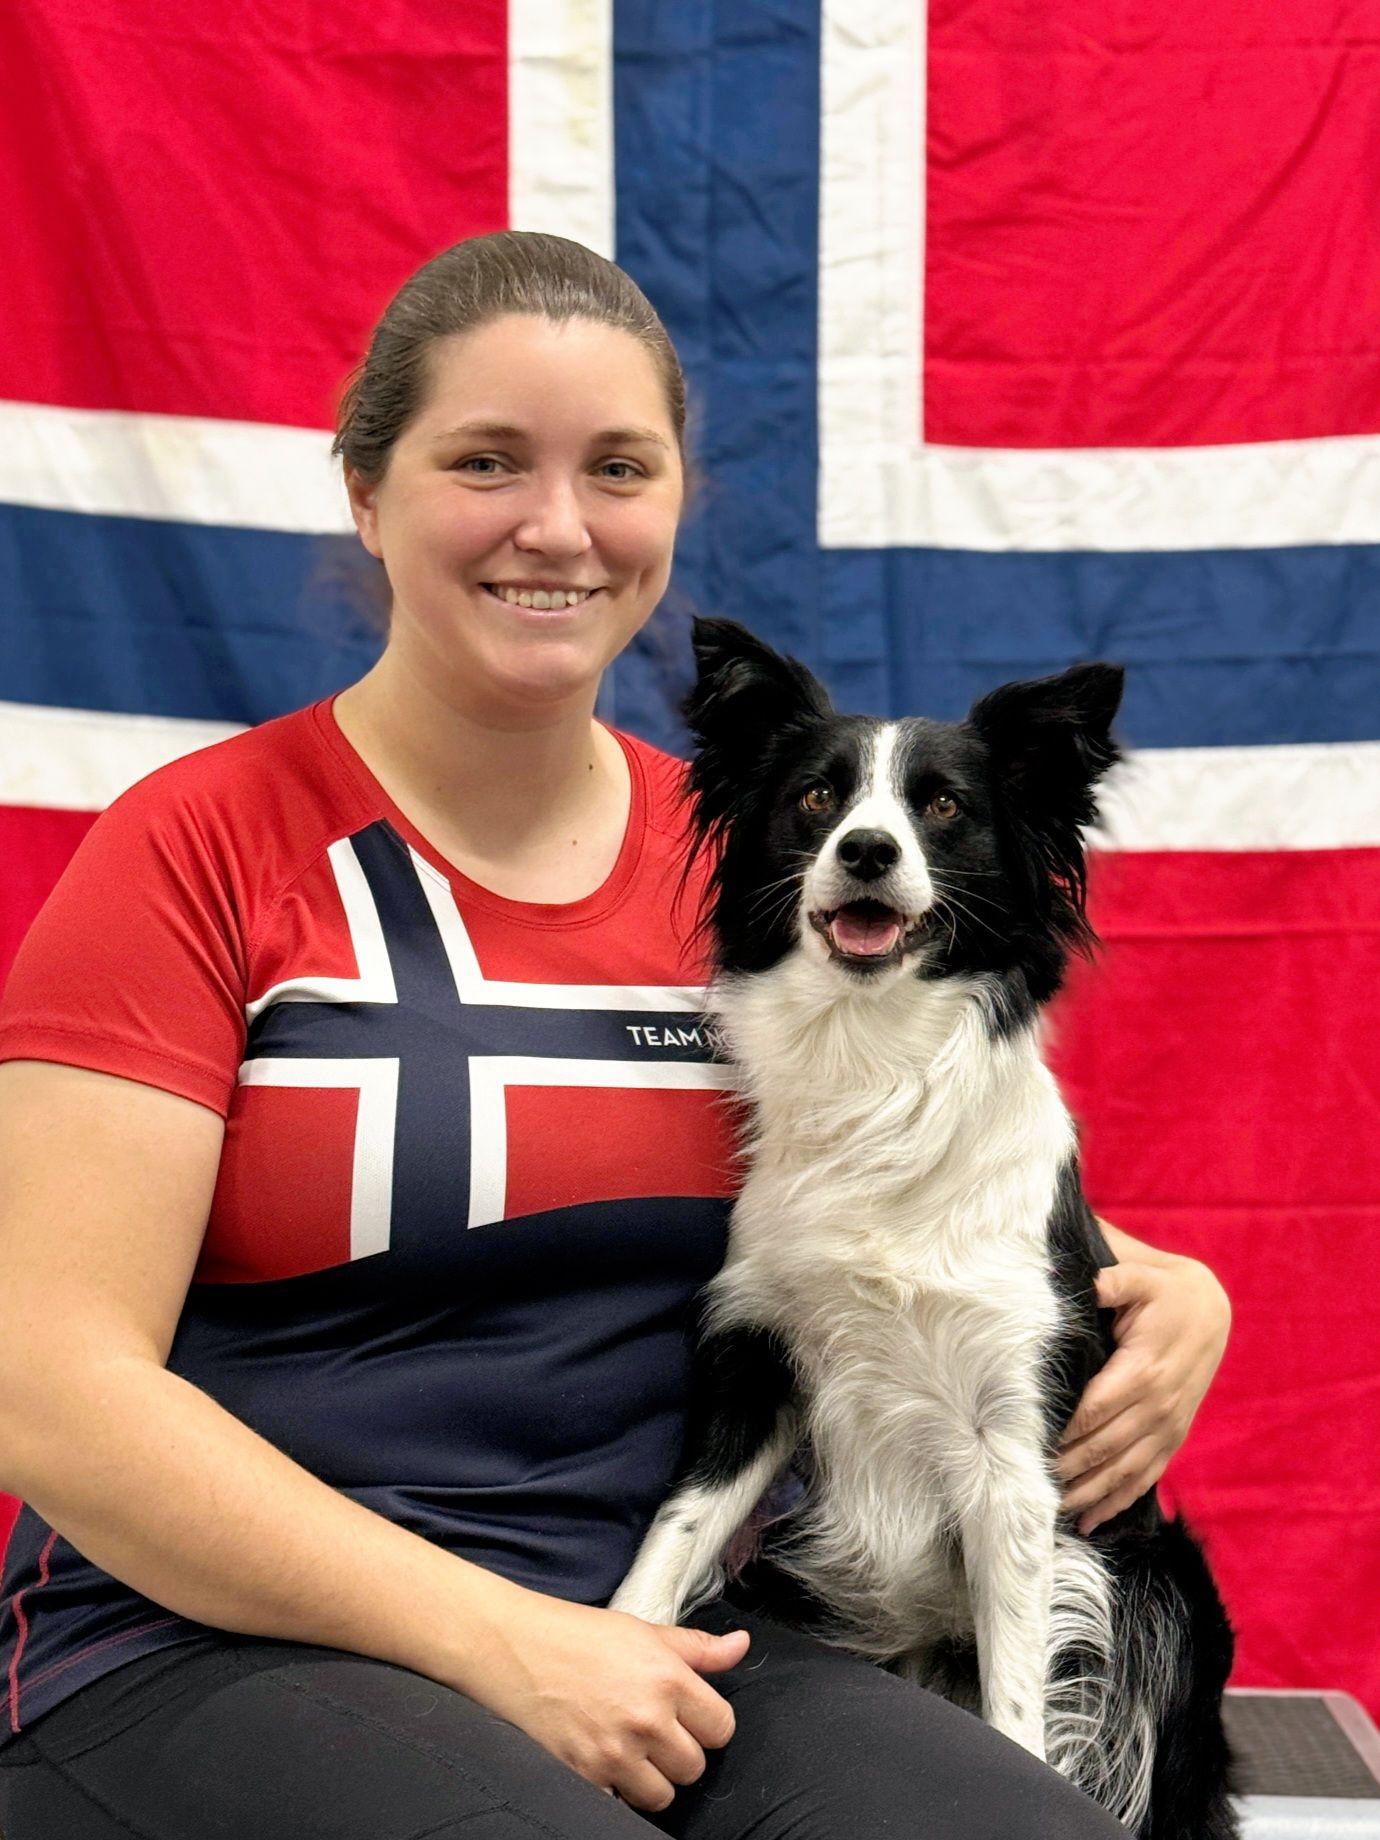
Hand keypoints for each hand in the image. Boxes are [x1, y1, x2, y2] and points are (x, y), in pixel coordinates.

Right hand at [461, 1589, 748, 1811]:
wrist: (515, 1648)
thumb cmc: (578, 1635)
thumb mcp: (643, 1631)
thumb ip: (698, 1647)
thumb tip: (741, 1646)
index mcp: (668, 1678)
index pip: (722, 1728)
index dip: (707, 1723)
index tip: (689, 1717)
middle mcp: (647, 1719)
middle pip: (694, 1767)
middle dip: (678, 1752)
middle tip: (653, 1731)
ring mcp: (616, 1752)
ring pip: (662, 1794)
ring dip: (651, 1777)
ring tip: (629, 1747)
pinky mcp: (586, 1776)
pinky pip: (622, 1803)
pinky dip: (616, 1788)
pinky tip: (603, 1758)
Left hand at [1056, 1255, 1230, 1534]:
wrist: (1211, 1312)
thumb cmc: (1166, 1292)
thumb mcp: (1143, 1277)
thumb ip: (1115, 1279)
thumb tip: (1089, 1281)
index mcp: (1143, 1370)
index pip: (1094, 1411)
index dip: (1063, 1433)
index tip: (1028, 1448)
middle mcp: (1157, 1407)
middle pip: (1103, 1448)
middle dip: (1066, 1469)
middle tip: (1025, 1485)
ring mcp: (1167, 1427)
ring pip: (1123, 1471)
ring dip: (1087, 1494)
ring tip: (1050, 1511)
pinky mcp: (1173, 1437)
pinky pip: (1145, 1478)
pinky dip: (1117, 1502)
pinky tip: (1090, 1522)